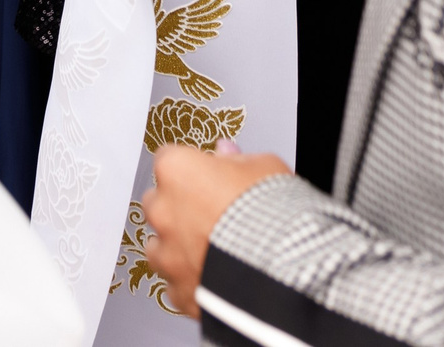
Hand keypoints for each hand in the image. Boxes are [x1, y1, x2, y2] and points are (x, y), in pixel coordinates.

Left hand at [139, 141, 291, 308]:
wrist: (286, 270)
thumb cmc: (276, 216)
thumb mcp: (264, 168)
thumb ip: (236, 160)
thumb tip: (226, 153)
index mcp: (178, 171)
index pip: (168, 159)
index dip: (191, 167)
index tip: (205, 174)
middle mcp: (164, 212)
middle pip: (157, 202)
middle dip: (178, 206)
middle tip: (211, 212)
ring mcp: (168, 254)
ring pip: (159, 246)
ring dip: (177, 245)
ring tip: (210, 248)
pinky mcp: (179, 291)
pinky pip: (176, 284)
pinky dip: (190, 280)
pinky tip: (214, 275)